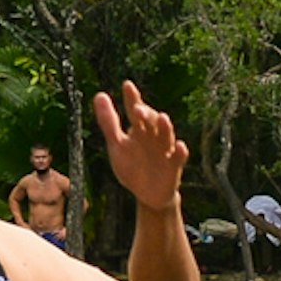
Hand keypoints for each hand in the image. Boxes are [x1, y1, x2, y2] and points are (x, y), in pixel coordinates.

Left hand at [95, 82, 188, 211]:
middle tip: (137, 109)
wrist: (148, 195)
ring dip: (166, 128)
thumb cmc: (132, 167)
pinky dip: (181, 152)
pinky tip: (180, 146)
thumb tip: (99, 94)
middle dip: (147, 114)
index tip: (127, 85)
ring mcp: (165, 150)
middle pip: (152, 122)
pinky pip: (179, 158)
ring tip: (163, 118)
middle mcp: (153, 136)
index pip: (135, 110)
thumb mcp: (116, 145)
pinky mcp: (174, 166)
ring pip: (167, 136)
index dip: (131, 98)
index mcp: (138, 130)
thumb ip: (108, 122)